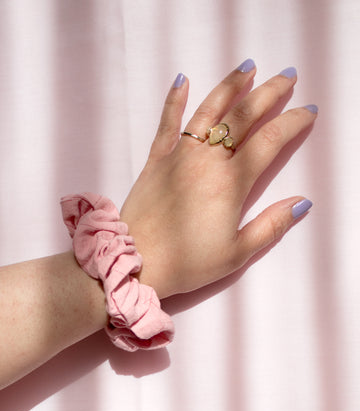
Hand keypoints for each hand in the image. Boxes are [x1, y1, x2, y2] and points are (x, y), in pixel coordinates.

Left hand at [120, 61, 316, 298]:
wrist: (136, 260)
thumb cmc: (188, 262)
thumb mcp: (237, 253)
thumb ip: (271, 225)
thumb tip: (301, 202)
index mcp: (231, 182)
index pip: (270, 140)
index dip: (292, 122)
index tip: (308, 111)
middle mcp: (207, 160)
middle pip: (243, 116)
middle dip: (269, 93)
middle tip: (287, 77)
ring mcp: (179, 155)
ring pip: (209, 110)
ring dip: (230, 86)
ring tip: (247, 67)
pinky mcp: (156, 158)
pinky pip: (167, 122)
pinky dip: (174, 99)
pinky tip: (182, 80)